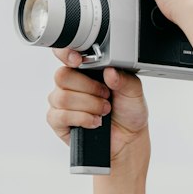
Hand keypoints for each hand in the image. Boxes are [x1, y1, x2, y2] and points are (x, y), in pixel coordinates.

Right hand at [46, 48, 149, 169]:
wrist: (128, 139)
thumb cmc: (128, 112)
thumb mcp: (134, 91)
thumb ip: (125, 78)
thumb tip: (110, 72)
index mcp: (85, 70)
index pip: (64, 55)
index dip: (66, 54)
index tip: (78, 61)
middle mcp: (71, 84)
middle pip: (62, 76)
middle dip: (88, 88)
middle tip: (105, 96)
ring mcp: (62, 103)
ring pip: (63, 97)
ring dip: (89, 105)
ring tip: (104, 111)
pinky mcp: (58, 121)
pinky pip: (61, 116)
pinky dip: (82, 119)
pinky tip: (94, 122)